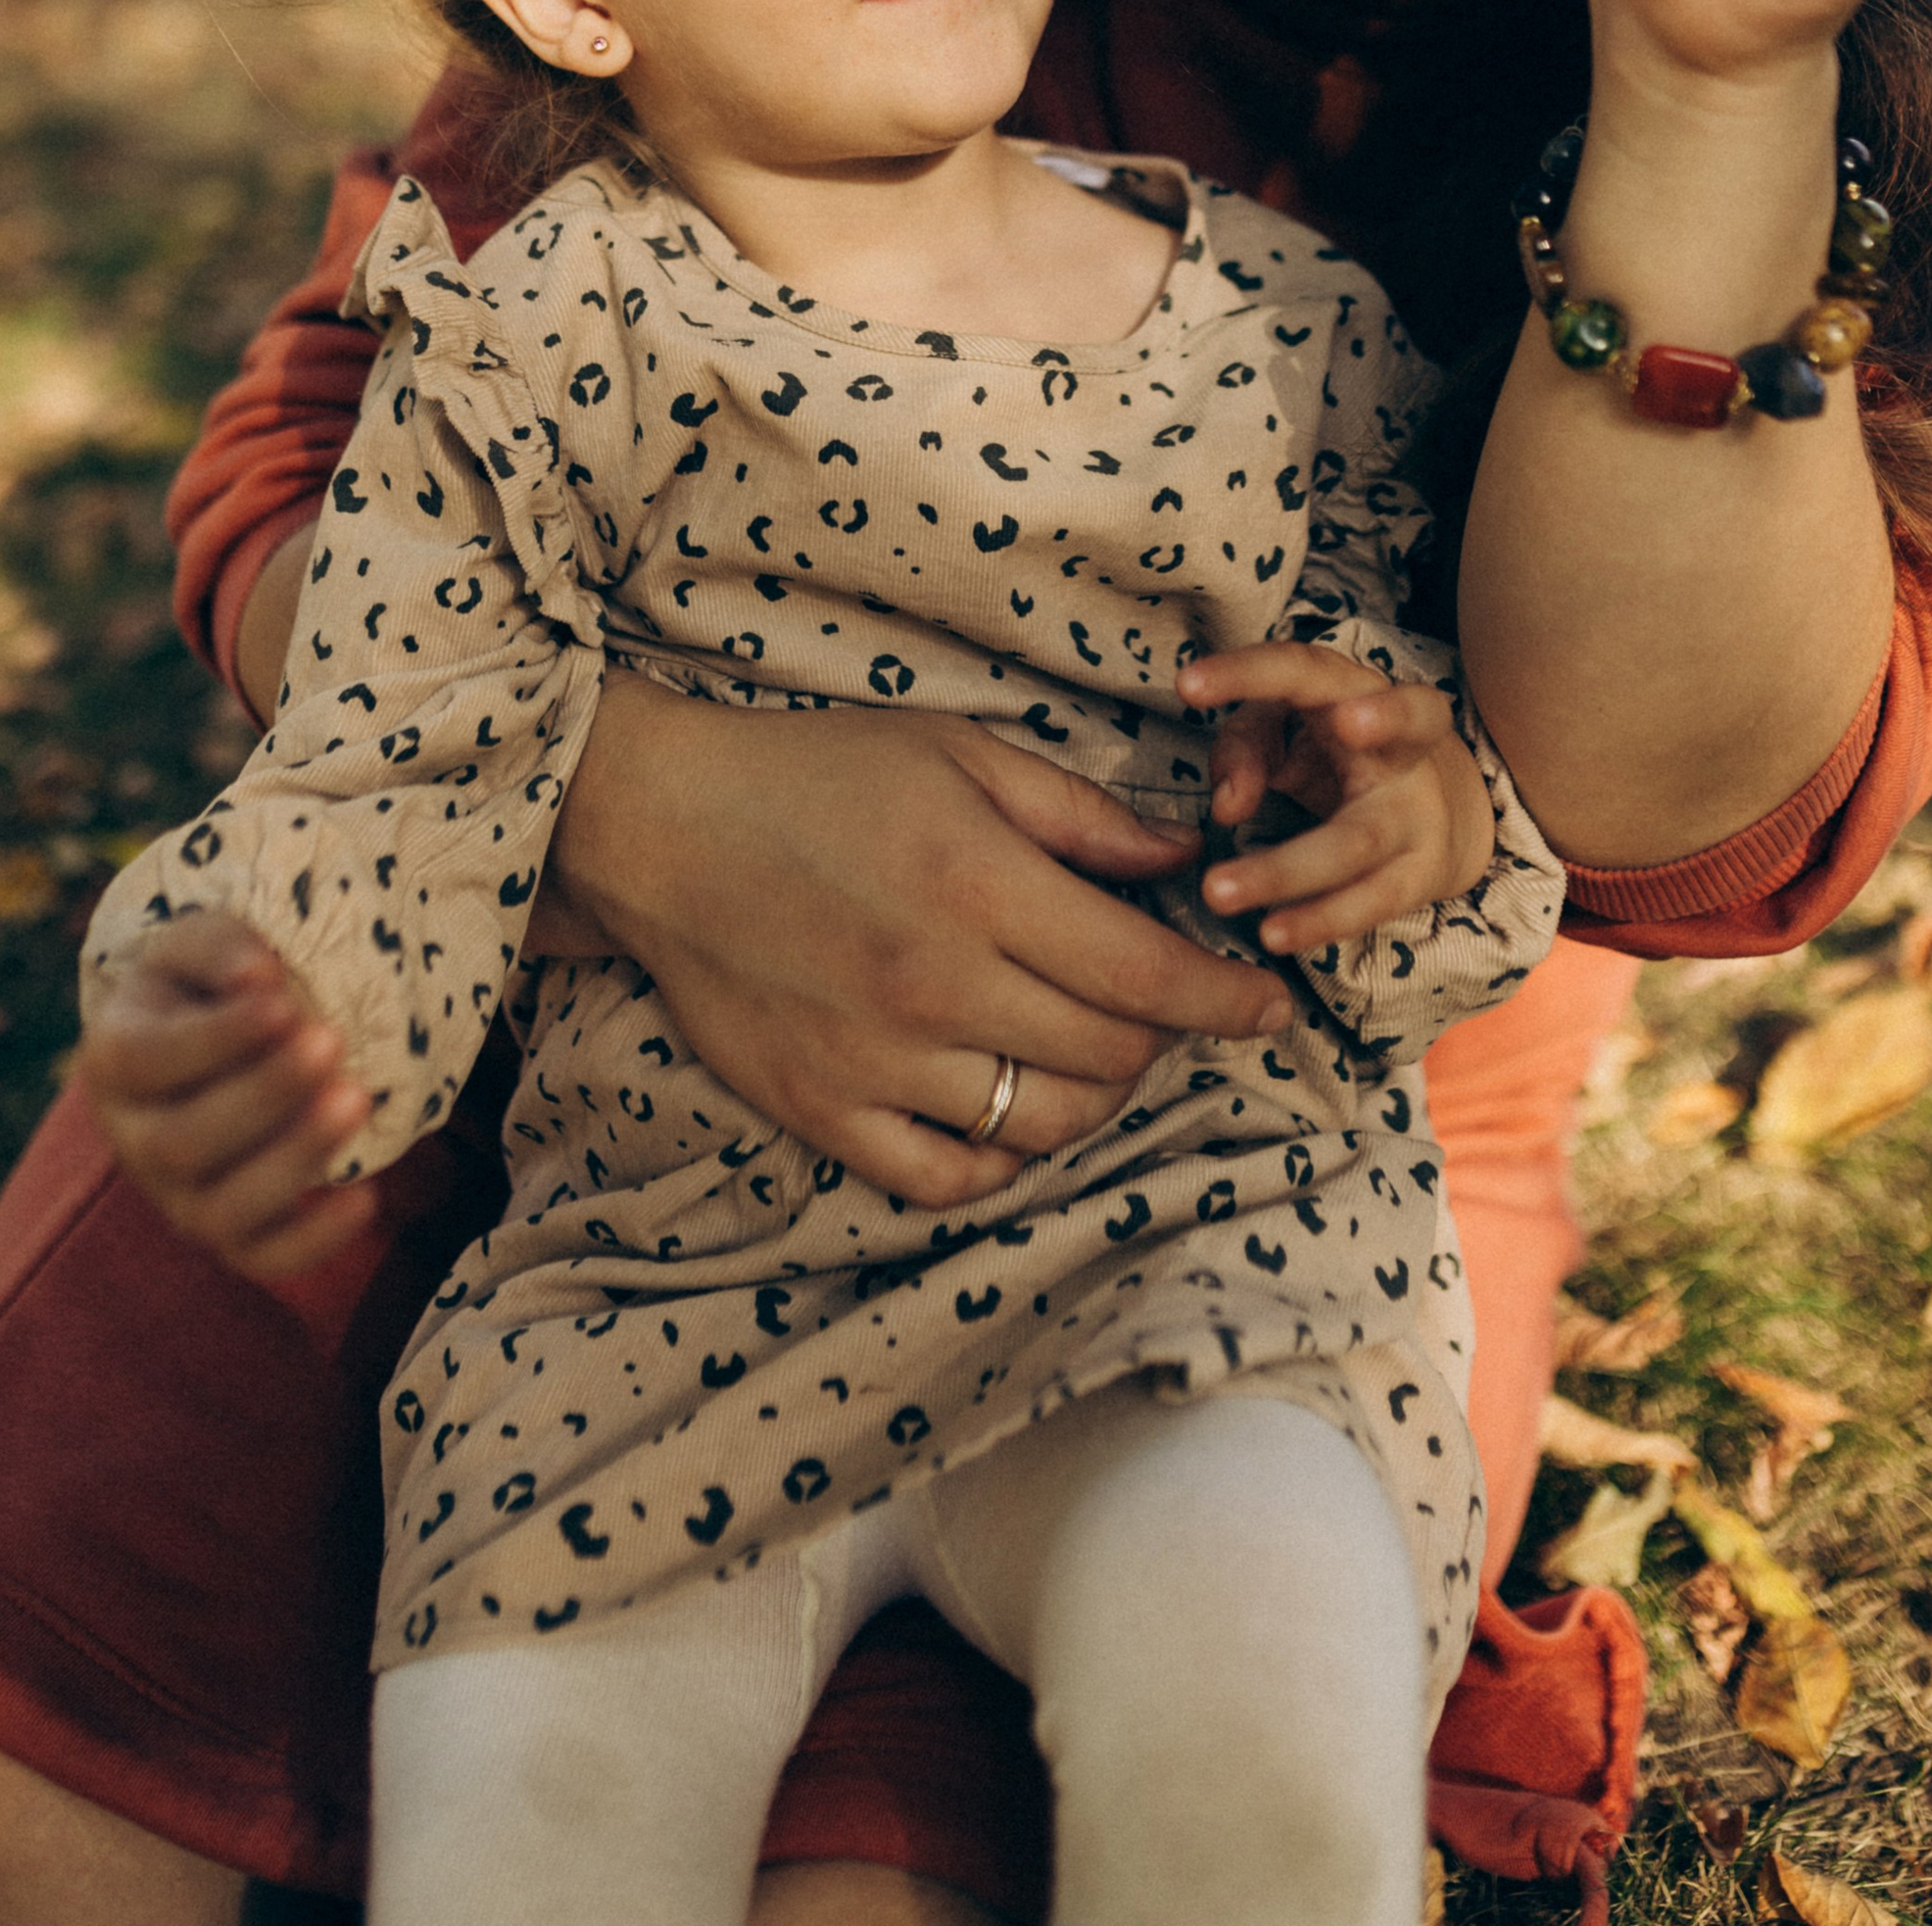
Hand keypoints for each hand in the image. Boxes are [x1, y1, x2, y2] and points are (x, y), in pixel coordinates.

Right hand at [78, 913, 377, 1282]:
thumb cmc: (207, 986)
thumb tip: (258, 976)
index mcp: (116, 1058)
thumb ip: (221, 948)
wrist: (210, 1041)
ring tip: (357, 1099)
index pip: (148, 1060)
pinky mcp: (228, 1233)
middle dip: (264, 1095)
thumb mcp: (200, 944)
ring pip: (218, 1211)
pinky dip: (313, 1242)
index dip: (215, 1039)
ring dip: (293, 1160)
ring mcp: (177, 1196)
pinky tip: (366, 1196)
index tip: (284, 1003)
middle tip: (332, 1042)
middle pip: (181, 1143)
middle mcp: (134, 1140)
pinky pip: (261, 1260)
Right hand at [548, 684, 1294, 1209]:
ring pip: (1045, 1127)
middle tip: (1159, 1002)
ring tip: (1093, 1051)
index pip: (1150, 978)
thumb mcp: (961, 754)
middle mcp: (938, 987)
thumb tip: (1182, 860)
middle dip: (1162, 1037)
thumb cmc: (818, 773)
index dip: (1229, 1001)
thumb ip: (1082, 815)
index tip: (1269, 1008)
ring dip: (1094, 1098)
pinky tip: (1009, 1106)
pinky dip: (1002, 1158)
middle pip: (1111, 1059)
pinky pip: (950, 1177)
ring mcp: (878, 1062)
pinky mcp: (824, 1111)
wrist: (662, 826)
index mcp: (983, 888)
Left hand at [1173, 652, 1493, 954]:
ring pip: (1357, 840)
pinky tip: (1273, 934)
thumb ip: (1245, 747)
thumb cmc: (1337, 752)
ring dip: (1285, 869)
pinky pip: (1371, 901)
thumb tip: (1226, 805)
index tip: (1186, 686)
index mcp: (1356, 691)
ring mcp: (1418, 813)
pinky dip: (1320, 920)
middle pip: (1394, 729)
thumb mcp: (1285, 731)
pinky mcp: (1421, 873)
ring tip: (1218, 891)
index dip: (1247, 673)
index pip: (1305, 669)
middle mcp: (1404, 746)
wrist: (1444, 810)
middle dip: (1368, 725)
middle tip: (1288, 751)